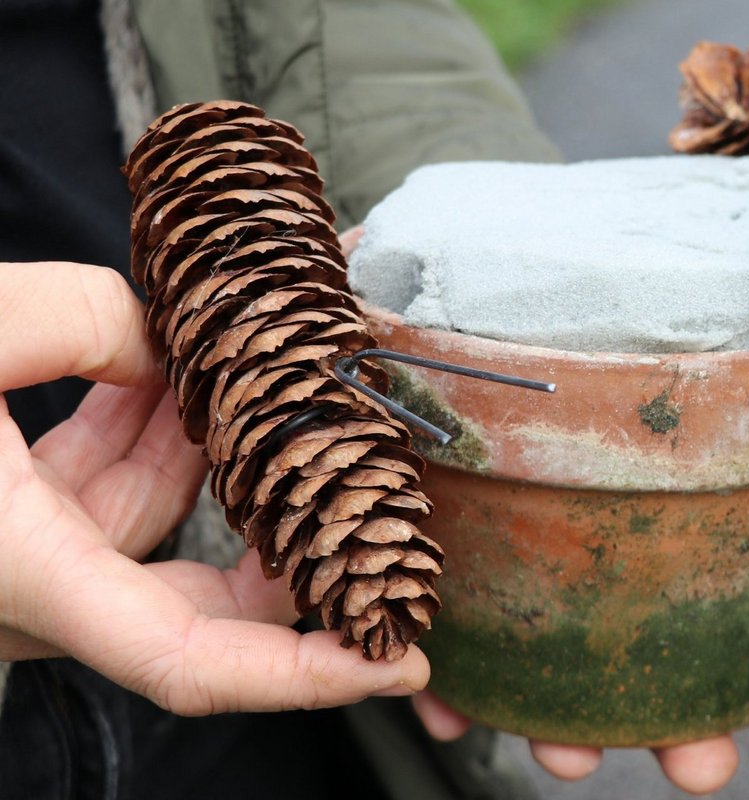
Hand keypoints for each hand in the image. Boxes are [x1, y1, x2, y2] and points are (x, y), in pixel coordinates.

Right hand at [0, 261, 428, 714]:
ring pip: (166, 523)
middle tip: (374, 487)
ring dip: (223, 449)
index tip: (397, 662)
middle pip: (203, 600)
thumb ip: (69, 320)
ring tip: (272, 372)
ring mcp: (25, 558)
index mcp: (18, 576)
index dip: (304, 675)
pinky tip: (179, 363)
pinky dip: (157, 426)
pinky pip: (116, 484)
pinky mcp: (15, 520)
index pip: (189, 663)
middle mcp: (31, 589)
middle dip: (290, 541)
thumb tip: (162, 335)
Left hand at [338, 224, 748, 792]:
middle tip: (704, 766)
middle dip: (695, 745)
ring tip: (566, 754)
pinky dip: (452, 695)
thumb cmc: (626, 368)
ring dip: (569, 738)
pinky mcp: (464, 603)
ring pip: (564, 706)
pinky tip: (444, 703)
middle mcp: (630, 617)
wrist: (500, 344)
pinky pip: (454, 669)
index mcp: (698, 585)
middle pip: (676, 709)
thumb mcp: (718, 379)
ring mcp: (548, 619)